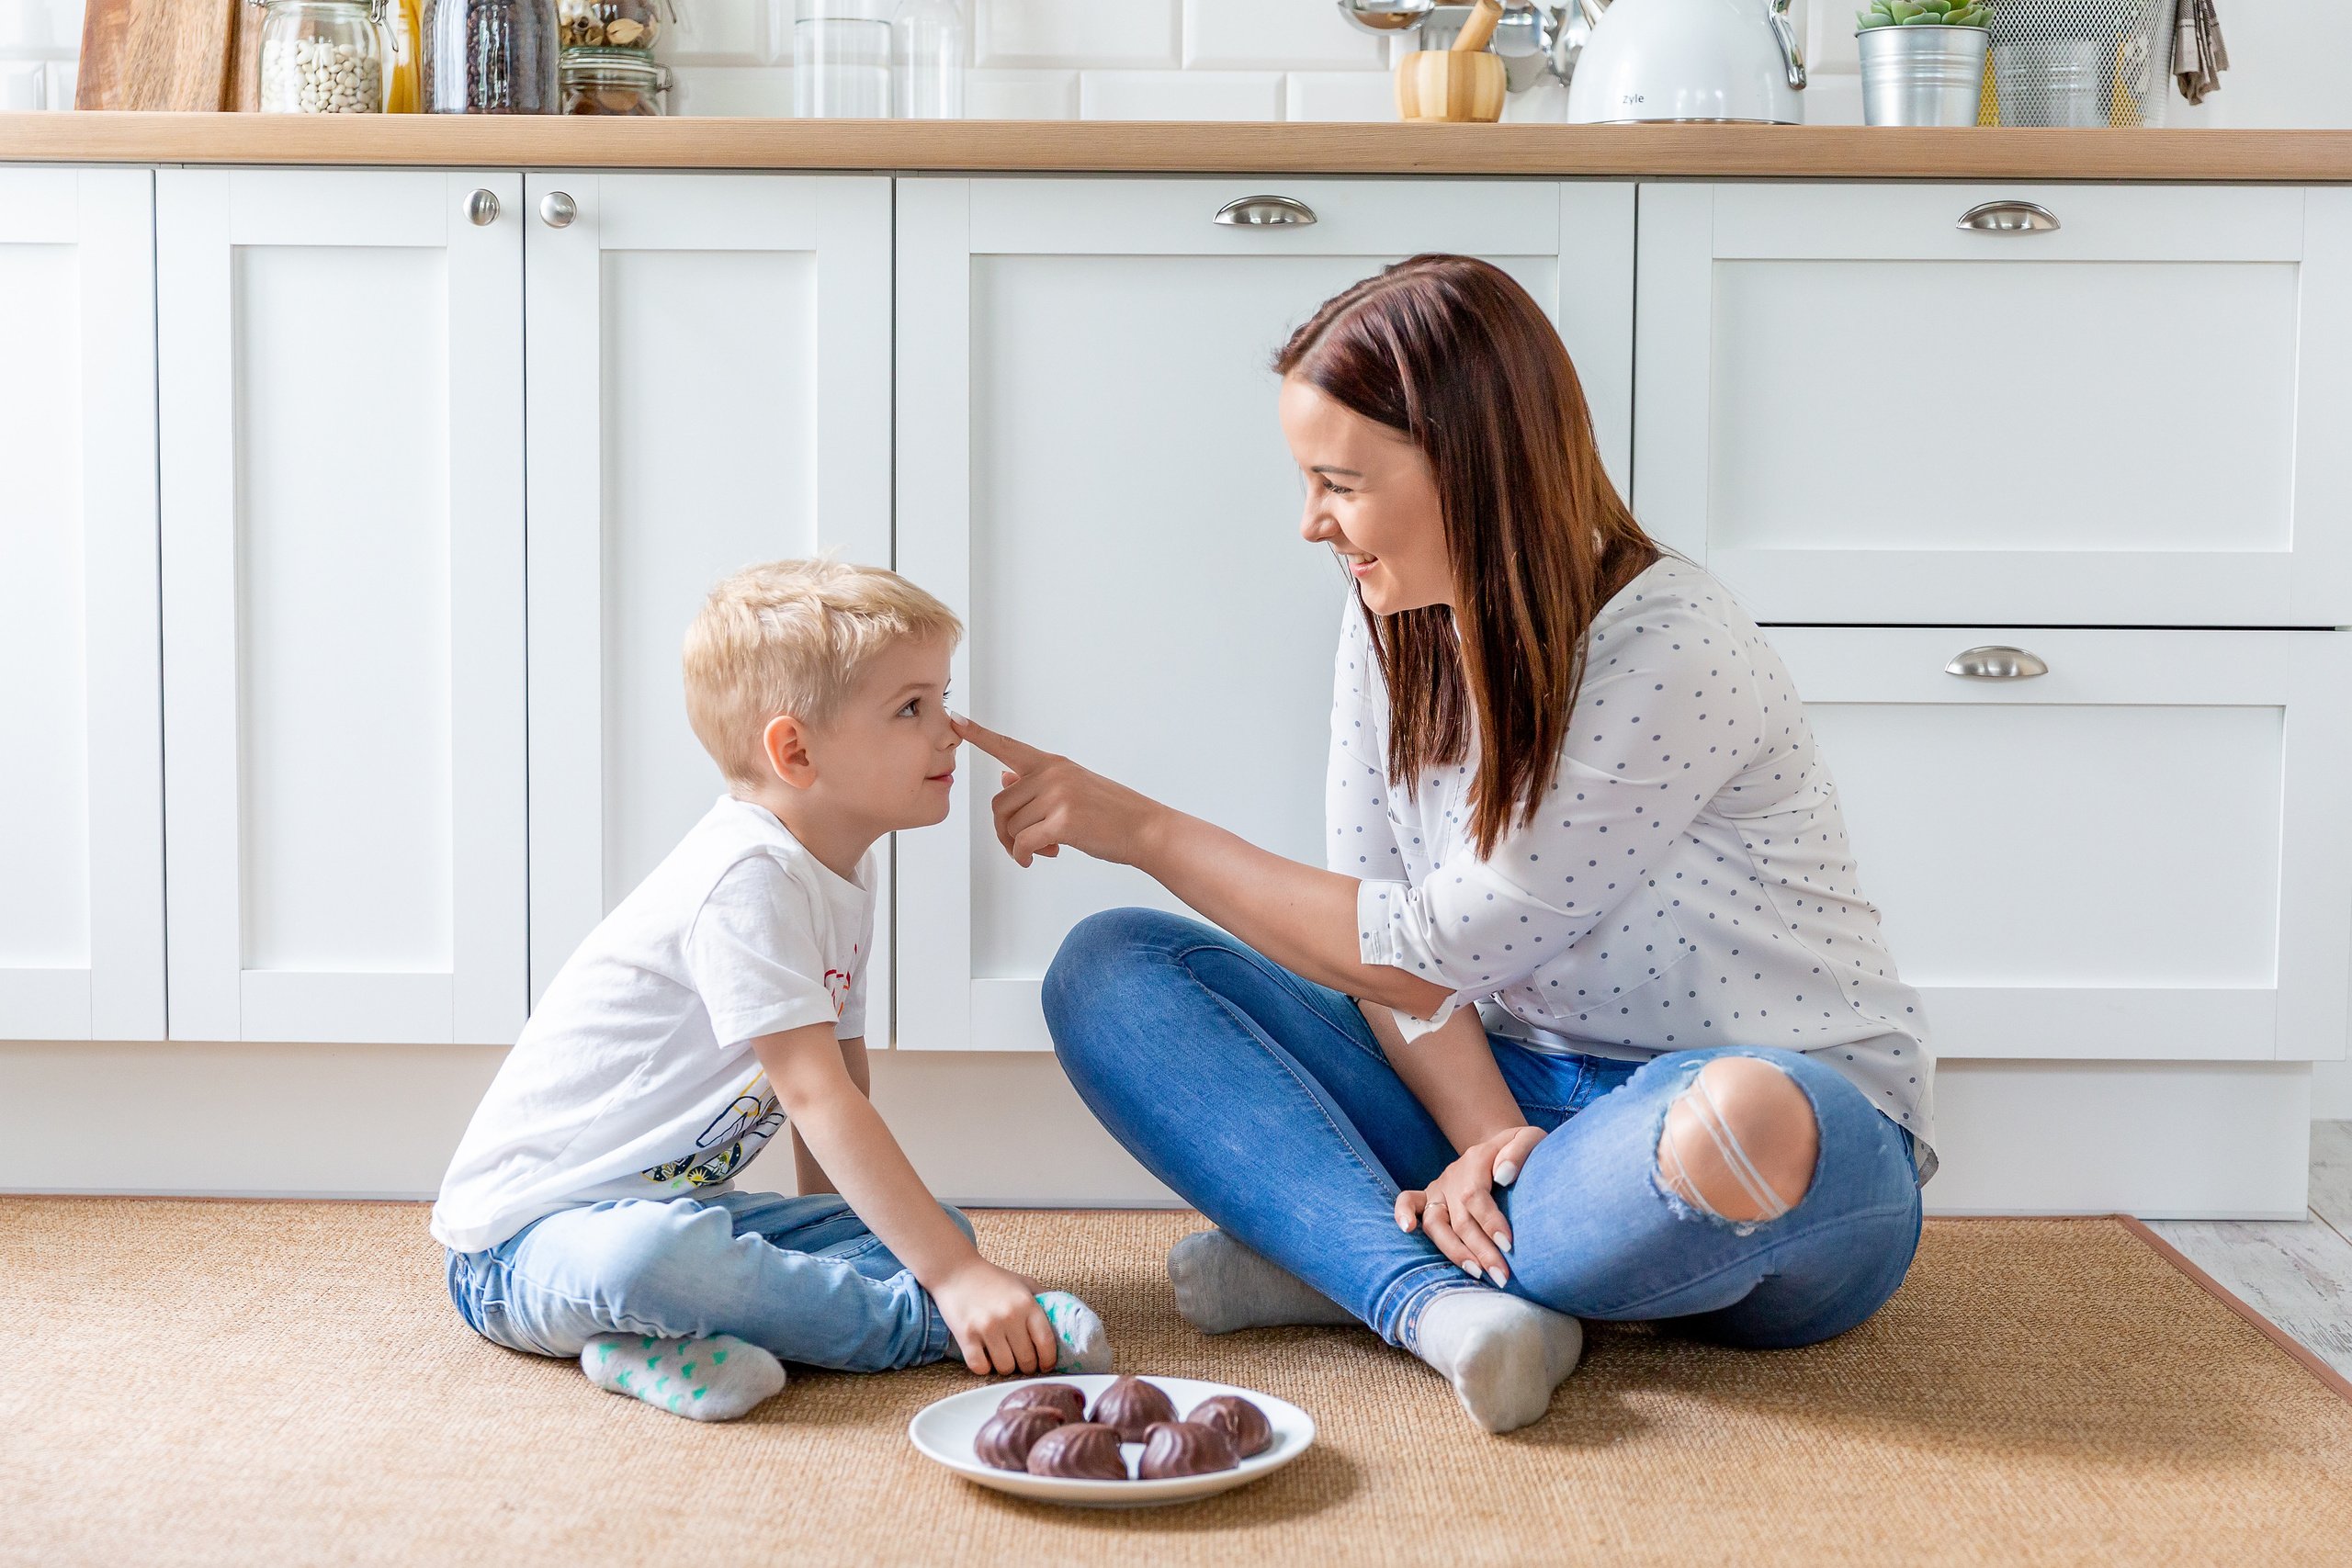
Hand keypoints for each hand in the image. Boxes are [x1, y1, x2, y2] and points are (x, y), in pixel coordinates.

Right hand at [931, 1258, 1060, 1375]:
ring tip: (1004, 1357)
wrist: (956, 1270)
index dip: (1049, 1360)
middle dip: (1027, 1366)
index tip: (1045, 1365)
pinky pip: (981, 1367)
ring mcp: (987, 1327)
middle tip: (1022, 1361)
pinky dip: (984, 1367)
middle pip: (1027, 1361)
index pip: (1046, 1343)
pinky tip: (985, 1356)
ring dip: (1006, 1367)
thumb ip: (1044, 1299)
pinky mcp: (965, 1335)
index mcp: (1027, 1304)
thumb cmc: (993, 1279)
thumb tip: (1067, 1318)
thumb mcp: (1024, 1283)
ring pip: (1005, 1368)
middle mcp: (1009, 1316)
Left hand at [952, 715, 1165, 869]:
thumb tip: (1003, 779)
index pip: (1007, 746)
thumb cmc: (1110, 812)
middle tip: (1023, 844)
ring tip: (1045, 849)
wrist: (1145, 829)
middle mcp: (1052, 774)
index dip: (978, 734)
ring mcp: (1057, 796)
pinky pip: (1023, 843)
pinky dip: (1023, 856)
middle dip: (1004, 830)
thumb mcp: (1073, 787)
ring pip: (1011, 827)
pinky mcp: (1062, 822)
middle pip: (999, 804)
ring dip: (1019, 846)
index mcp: (1052, 763)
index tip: (955, 718)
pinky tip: (1037, 859)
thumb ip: (1036, 783)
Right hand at [1395, 1125, 1547, 1286]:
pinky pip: (1408, 1201)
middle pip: (1459, 1219)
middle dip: (1481, 1250)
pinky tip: (1406, 1230)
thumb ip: (1519, 1151)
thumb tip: (1503, 1175)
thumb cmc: (1519, 1149)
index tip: (1508, 1245)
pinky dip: (1402, 1214)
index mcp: (1476, 1160)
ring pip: (1435, 1223)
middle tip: (1502, 1276)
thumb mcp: (1530, 1139)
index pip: (1475, 1196)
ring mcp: (1439, 1187)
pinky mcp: (1430, 1197)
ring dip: (1455, 1251)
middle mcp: (1454, 1176)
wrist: (1501, 1146)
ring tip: (1477, 1272)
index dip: (1490, 1222)